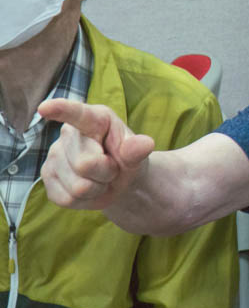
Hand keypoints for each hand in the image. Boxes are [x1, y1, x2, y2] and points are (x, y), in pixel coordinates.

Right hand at [38, 98, 155, 210]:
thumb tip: (145, 144)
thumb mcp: (137, 154)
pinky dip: (84, 200)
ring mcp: (53, 156)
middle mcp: (68, 134)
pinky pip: (67, 198)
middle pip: (85, 164)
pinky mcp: (47, 178)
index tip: (45, 107)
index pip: (77, 114)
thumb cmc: (128, 159)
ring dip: (96, 188)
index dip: (61, 109)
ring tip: (100, 178)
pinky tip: (88, 189)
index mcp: (94, 118)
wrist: (119, 180)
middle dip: (105, 172)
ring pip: (78, 186)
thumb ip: (137, 149)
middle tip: (112, 168)